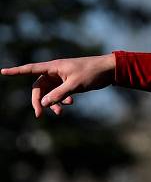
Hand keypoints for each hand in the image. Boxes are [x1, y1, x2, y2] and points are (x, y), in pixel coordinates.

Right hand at [1, 53, 115, 116]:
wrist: (108, 71)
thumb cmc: (91, 73)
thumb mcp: (74, 85)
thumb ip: (58, 94)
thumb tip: (43, 104)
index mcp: (54, 67)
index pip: (30, 69)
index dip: (16, 71)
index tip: (2, 71)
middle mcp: (55, 71)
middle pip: (39, 87)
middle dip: (39, 101)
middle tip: (40, 115)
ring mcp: (62, 77)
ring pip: (49, 92)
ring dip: (52, 103)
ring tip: (60, 113)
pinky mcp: (69, 82)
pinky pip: (59, 93)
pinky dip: (61, 100)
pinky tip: (70, 104)